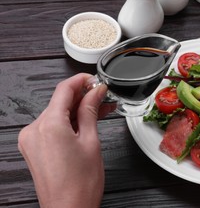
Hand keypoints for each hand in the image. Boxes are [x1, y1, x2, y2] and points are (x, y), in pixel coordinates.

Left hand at [18, 73, 115, 206]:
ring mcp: (32, 140)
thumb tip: (96, 92)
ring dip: (77, 110)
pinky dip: (68, 121)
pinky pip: (52, 126)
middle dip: (82, 96)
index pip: (64, 89)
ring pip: (57, 113)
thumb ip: (90, 111)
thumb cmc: (80, 183)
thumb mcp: (91, 141)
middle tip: (102, 96)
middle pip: (60, 101)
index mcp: (49, 125)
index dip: (82, 80)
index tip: (95, 80)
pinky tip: (85, 121)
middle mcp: (35, 130)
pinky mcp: (34, 148)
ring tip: (99, 110)